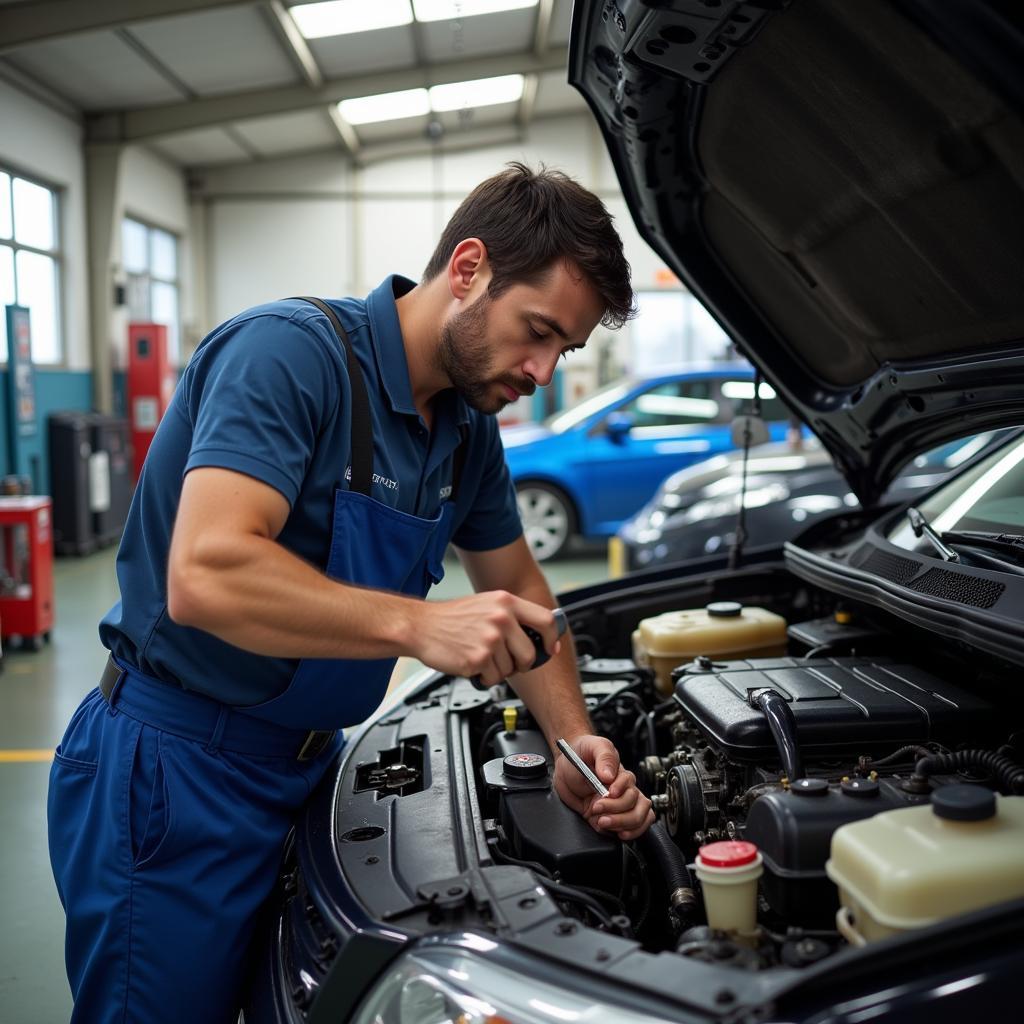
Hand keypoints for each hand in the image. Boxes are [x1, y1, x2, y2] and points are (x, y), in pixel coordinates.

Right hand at [410, 591, 560, 685]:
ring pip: (511, 669)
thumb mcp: (487, 604)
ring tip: (481, 656)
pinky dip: (484, 677)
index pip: (546, 621)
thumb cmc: (452, 618)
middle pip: (530, 653)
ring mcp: (490, 639)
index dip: (551, 638)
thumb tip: (539, 634)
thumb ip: (513, 615)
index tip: (549, 648)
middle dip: (522, 663)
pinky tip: (472, 663)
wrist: (420, 626)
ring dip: (498, 669)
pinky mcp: (478, 659)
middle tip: (509, 662)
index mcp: (506, 602)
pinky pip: (494, 678)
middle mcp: (501, 618)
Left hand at [553, 734, 653, 840]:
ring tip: (602, 822)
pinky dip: (627, 833)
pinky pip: (631, 829)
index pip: (630, 786)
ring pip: (638, 818)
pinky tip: (614, 831)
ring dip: (622, 823)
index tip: (608, 792)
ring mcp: (619, 805)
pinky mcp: (611, 817)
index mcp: (621, 774)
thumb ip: (604, 756)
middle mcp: (624, 790)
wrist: (566, 766)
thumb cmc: (582, 752)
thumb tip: (610, 775)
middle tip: (597, 808)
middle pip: (637, 805)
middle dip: (617, 810)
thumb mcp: (592, 746)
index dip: (620, 791)